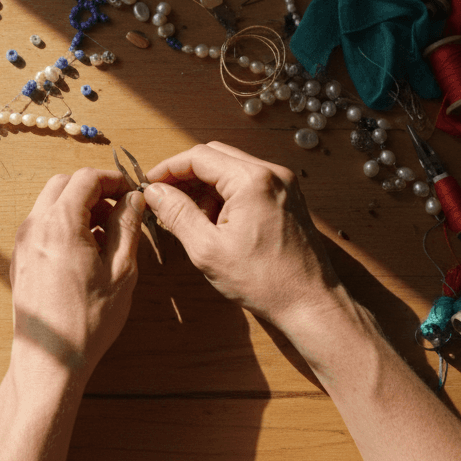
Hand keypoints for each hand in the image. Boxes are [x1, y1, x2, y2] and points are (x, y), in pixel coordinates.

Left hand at [9, 168, 141, 384]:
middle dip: (94, 190)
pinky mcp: (20, 260)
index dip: (112, 179)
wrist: (50, 359)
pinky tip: (86, 252)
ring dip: (79, 207)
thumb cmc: (88, 320)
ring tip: (107, 235)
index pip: (85, 178)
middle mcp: (34, 227)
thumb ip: (128, 227)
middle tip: (120, 209)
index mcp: (60, 224)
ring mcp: (22, 243)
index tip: (131, 192)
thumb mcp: (121, 271)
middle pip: (63, 185)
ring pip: (50, 204)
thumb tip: (134, 199)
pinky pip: (42, 226)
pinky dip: (64, 225)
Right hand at [143, 142, 342, 333]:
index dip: (168, 168)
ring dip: (205, 188)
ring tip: (189, 219)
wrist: (311, 304)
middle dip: (186, 177)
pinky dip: (226, 197)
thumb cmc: (264, 281)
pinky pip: (248, 185)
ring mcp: (284, 185)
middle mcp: (272, 174)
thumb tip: (154, 192)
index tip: (149, 185)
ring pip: (231, 171)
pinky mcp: (287, 199)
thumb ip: (177, 214)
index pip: (199, 156)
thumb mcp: (208, 249)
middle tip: (163, 199)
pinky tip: (213, 223)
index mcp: (252, 180)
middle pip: (216, 158)